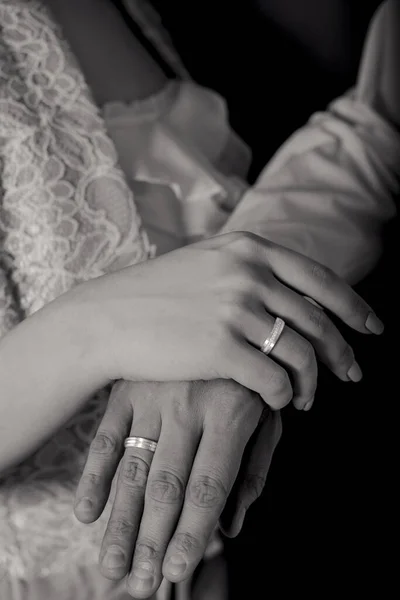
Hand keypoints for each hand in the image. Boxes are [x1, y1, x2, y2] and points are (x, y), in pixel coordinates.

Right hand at [69, 231, 383, 409]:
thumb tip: (292, 291)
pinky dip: (284, 396)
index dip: (353, 306)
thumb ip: (250, 268)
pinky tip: (280, 404)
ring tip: (306, 399)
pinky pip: (274, 379)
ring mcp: (236, 309)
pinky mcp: (221, 348)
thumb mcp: (207, 263)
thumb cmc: (154, 295)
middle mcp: (248, 273)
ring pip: (301, 353)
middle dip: (342, 352)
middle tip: (351, 374)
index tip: (371, 329)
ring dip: (312, 382)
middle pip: (318, 318)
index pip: (319, 279)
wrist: (107, 318)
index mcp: (248, 248)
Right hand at [74, 378, 269, 597]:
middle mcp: (189, 405)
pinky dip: (94, 476)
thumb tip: (232, 527)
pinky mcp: (126, 390)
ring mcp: (152, 396)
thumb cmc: (246, 376)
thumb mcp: (266, 414)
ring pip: (133, 469)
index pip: (208, 486)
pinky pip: (106, 438)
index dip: (192, 533)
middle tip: (141, 584)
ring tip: (113, 566)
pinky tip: (86, 513)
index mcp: (230, 412)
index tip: (177, 570)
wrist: (213, 313)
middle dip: (153, 540)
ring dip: (121, 522)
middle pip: (166, 485)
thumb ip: (254, 469)